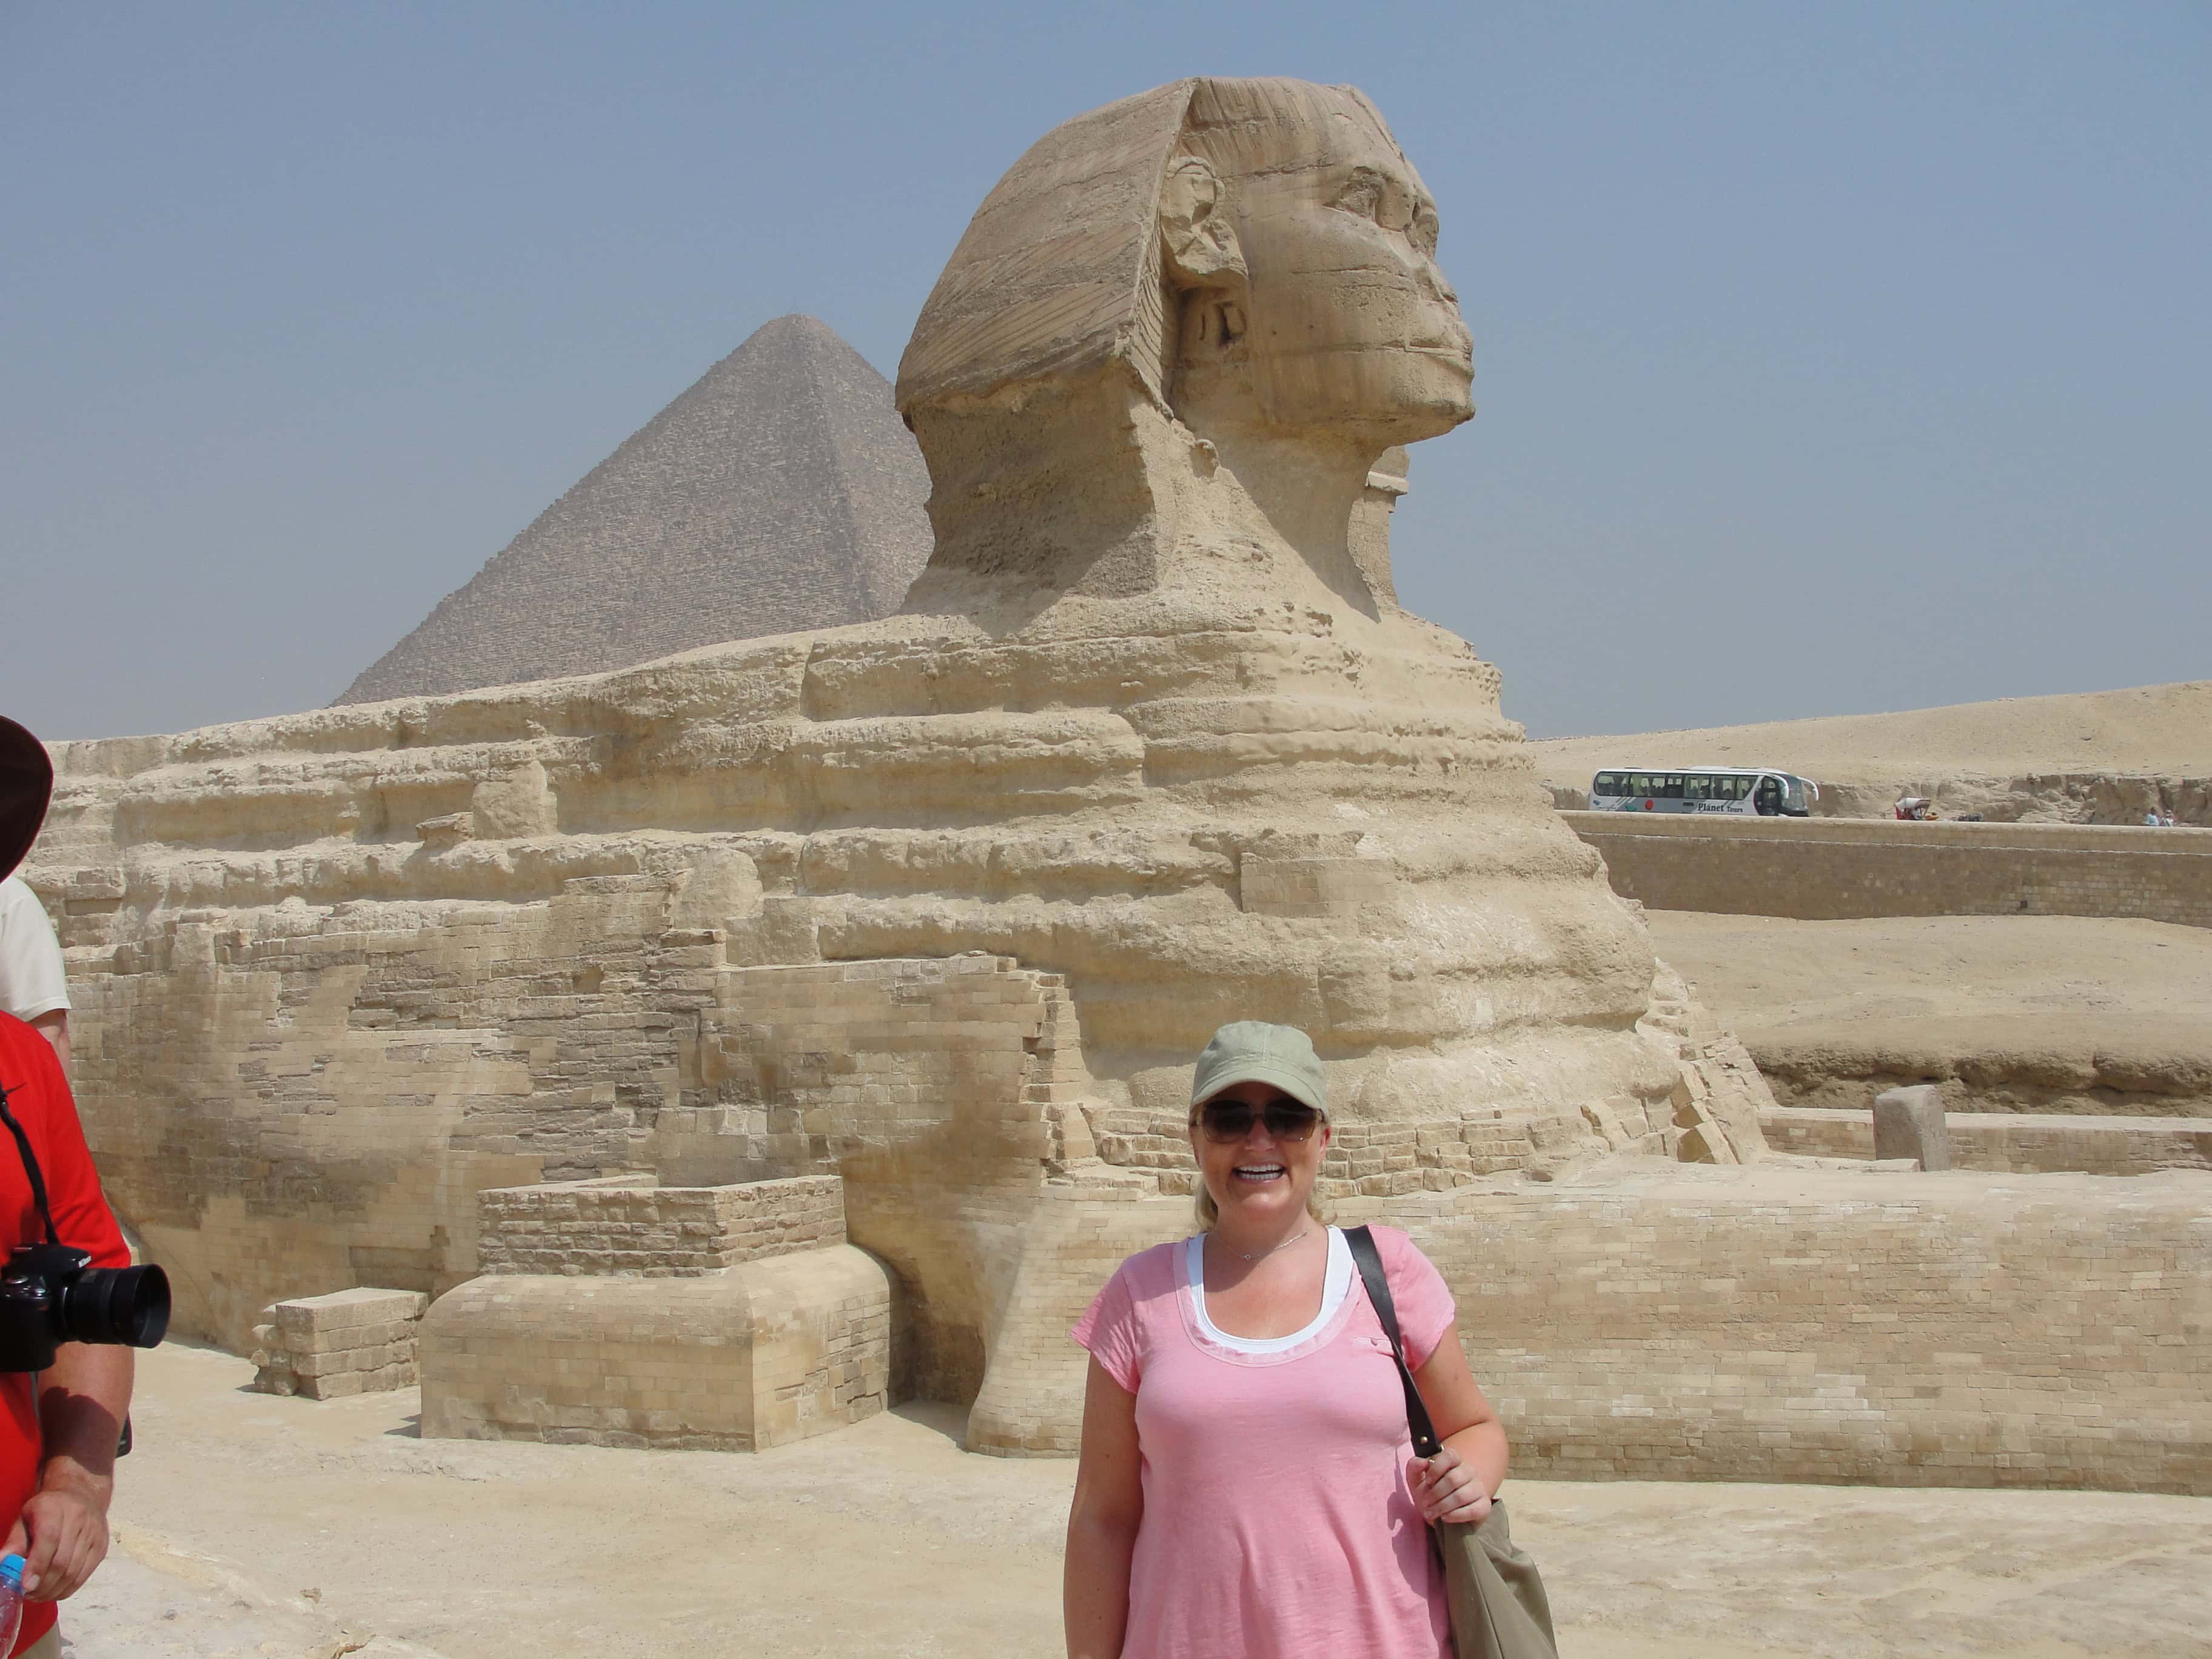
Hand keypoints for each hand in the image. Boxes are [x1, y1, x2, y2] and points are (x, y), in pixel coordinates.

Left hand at [4, 1471, 112, 1600]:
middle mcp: (79, 1518)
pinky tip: (53, 1591)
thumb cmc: (48, 1509)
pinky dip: (67, 1589)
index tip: (25, 1586)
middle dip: (42, 1585)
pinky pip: (84, 1575)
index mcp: (54, 1508)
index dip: (37, 1565)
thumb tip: (3, 1565)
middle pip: (62, 1561)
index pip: (49, 1539)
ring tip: (38, 1595)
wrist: (82, 1495)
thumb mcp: (25, 1519)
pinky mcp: (101, 1546)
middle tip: (28, 1594)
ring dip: (53, 1590)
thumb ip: (14, 1543)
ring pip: (73, 1572)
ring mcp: (94, 1533)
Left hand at [1410, 1447, 1492, 1525]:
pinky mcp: (1484, 1505)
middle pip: (1454, 1479)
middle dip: (1435, 1493)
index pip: (1450, 1456)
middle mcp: (1469, 1471)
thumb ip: (1414, 1467)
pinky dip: (1456, 1515)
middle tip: (1426, 1503)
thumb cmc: (1430, 1494)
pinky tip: (1445, 1518)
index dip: (1437, 1468)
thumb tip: (1423, 1462)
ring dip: (1442, 1506)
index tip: (1427, 1481)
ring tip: (1432, 1513)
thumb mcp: (1416, 1481)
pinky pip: (1474, 1510)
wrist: (1442, 1516)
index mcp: (1454, 1461)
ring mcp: (1479, 1488)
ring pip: (1462, 1496)